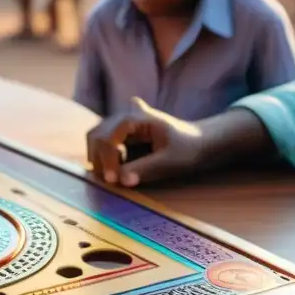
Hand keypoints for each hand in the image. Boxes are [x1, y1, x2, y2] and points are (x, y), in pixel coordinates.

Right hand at [86, 97, 204, 186]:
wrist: (198, 141)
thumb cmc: (187, 149)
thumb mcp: (169, 162)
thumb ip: (145, 169)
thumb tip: (121, 181)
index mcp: (137, 117)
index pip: (108, 137)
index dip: (106, 160)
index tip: (112, 180)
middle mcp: (126, 113)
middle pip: (96, 134)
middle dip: (98, 159)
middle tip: (109, 180)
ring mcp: (122, 119)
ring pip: (96, 136)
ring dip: (98, 158)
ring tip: (112, 176)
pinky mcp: (121, 129)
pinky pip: (103, 140)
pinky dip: (104, 156)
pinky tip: (117, 168)